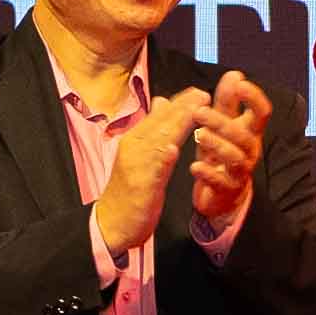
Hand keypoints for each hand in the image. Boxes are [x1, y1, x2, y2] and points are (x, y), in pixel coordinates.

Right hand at [88, 88, 207, 254]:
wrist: (112, 222)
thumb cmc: (130, 188)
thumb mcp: (142, 154)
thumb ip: (152, 129)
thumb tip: (162, 100)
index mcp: (135, 138)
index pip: (159, 115)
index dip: (179, 103)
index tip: (198, 92)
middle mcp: (133, 147)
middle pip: (160, 123)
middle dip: (182, 108)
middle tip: (203, 94)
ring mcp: (136, 165)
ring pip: (158, 141)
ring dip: (176, 126)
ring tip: (195, 112)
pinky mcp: (139, 185)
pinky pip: (152, 170)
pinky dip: (161, 159)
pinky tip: (173, 150)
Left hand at [184, 72, 271, 230]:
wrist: (223, 195)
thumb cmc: (221, 153)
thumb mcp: (223, 125)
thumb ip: (227, 102)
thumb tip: (235, 74)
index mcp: (250, 131)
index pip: (262, 112)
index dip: (254, 97)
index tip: (240, 83)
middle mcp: (249, 150)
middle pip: (242, 134)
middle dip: (222, 121)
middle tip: (198, 112)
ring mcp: (239, 170)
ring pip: (233, 156)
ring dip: (216, 144)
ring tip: (198, 135)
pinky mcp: (227, 189)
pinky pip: (220, 181)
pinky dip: (208, 174)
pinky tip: (194, 166)